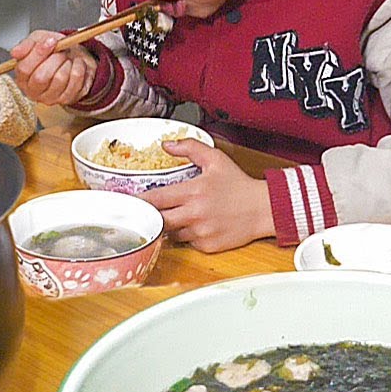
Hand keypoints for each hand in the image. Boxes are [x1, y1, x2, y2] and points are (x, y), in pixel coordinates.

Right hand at [11, 30, 97, 105]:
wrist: (72, 57)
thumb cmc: (52, 51)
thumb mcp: (37, 41)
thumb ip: (26, 45)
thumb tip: (15, 52)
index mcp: (22, 77)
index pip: (24, 69)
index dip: (38, 54)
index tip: (51, 41)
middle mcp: (33, 91)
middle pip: (41, 77)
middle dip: (54, 59)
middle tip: (61, 50)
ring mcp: (50, 98)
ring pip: (59, 79)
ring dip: (67, 63)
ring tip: (68, 57)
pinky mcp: (67, 99)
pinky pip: (75, 82)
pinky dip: (79, 68)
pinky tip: (76, 64)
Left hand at [139, 139, 274, 252]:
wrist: (263, 209)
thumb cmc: (239, 185)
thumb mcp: (216, 159)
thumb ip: (189, 148)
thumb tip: (167, 145)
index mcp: (193, 192)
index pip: (155, 200)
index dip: (138, 202)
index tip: (128, 202)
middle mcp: (194, 214)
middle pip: (157, 221)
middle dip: (149, 217)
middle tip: (144, 213)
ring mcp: (200, 233)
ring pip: (171, 234)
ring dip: (169, 226)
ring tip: (177, 215)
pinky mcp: (207, 246)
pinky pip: (187, 243)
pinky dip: (186, 236)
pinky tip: (194, 225)